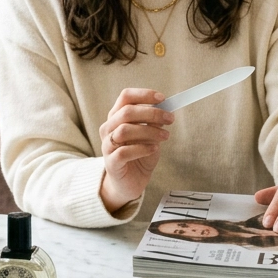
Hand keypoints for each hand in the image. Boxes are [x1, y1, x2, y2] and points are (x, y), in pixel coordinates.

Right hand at [99, 88, 173, 213]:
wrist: (129, 183)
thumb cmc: (139, 155)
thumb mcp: (150, 136)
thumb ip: (154, 123)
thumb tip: (166, 110)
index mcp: (117, 117)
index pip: (125, 97)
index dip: (143, 94)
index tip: (162, 98)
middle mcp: (108, 128)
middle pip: (126, 112)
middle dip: (151, 113)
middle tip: (170, 118)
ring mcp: (107, 146)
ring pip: (124, 131)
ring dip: (148, 131)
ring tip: (165, 136)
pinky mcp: (111, 163)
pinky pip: (124, 152)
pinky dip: (142, 148)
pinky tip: (154, 149)